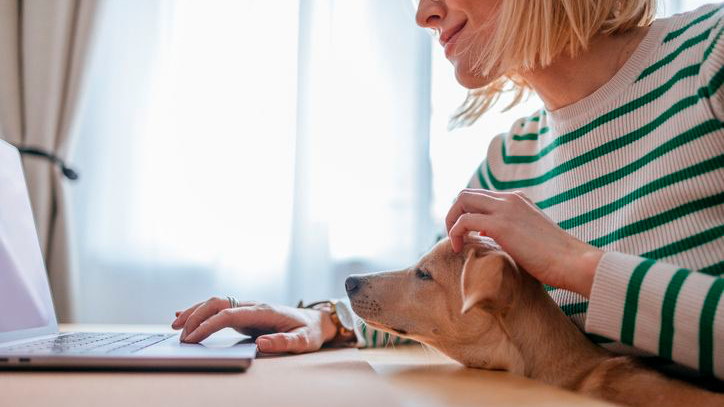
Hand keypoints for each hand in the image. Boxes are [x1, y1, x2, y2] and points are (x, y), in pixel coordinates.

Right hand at [171, 298, 337, 352]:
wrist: (317, 321)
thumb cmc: (310, 332)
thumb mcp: (304, 341)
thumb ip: (285, 342)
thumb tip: (261, 344)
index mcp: (264, 311)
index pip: (229, 314)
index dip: (209, 325)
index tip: (192, 338)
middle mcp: (253, 305)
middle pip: (217, 303)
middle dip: (196, 316)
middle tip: (179, 335)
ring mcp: (248, 307)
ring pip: (215, 303)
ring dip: (194, 312)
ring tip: (174, 325)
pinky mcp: (245, 312)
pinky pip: (219, 308)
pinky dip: (200, 311)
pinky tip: (183, 314)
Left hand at [446, 189, 602, 296]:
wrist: (573, 262)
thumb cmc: (556, 258)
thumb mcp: (531, 236)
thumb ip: (514, 231)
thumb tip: (496, 239)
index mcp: (518, 199)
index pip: (481, 197)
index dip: (468, 213)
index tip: (469, 235)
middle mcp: (510, 199)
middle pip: (467, 194)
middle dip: (454, 214)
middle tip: (456, 237)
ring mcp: (505, 209)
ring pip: (462, 200)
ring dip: (451, 222)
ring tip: (456, 244)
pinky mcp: (500, 225)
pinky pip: (464, 221)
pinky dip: (455, 233)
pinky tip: (459, 249)